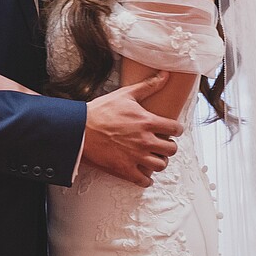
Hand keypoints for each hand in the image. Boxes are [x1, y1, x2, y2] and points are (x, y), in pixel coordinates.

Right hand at [81, 72, 177, 187]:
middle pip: (171, 150)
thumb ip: (148, 86)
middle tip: (160, 144)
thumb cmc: (101, 111)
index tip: (171, 130)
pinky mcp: (125, 170)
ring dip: (159, 161)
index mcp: (148, 122)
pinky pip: (144, 180)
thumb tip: (165, 74)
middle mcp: (145, 141)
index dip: (176, 130)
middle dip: (168, 146)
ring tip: (152, 157)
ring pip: (161, 165)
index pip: (176, 129)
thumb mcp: (125, 94)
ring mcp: (136, 157)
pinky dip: (146, 178)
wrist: (79, 129)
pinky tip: (142, 172)